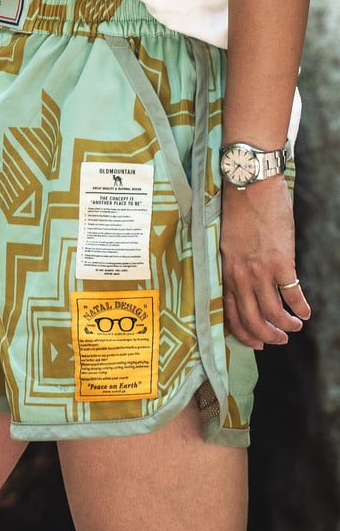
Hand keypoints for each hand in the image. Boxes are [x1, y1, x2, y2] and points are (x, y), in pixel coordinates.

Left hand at [220, 176, 309, 348]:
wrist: (249, 187)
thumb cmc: (237, 211)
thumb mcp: (226, 243)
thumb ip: (233, 265)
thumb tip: (244, 284)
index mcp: (224, 270)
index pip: (229, 312)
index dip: (243, 333)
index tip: (255, 343)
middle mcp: (239, 275)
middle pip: (252, 319)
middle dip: (267, 336)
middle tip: (279, 340)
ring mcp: (260, 270)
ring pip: (272, 313)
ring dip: (286, 325)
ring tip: (294, 327)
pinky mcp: (280, 261)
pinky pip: (291, 294)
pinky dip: (300, 307)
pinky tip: (305, 312)